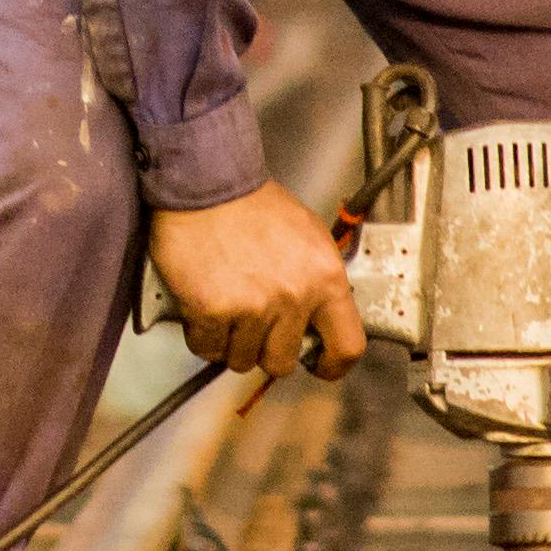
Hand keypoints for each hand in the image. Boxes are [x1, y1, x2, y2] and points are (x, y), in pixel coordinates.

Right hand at [148, 183, 365, 378]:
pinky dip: (202, 335)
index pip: (347, 346)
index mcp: (325, 278)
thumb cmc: (253, 204)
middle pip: (282, 362)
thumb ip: (317, 280)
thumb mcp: (308, 236)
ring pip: (241, 359)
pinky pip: (207, 348)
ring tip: (225, 309)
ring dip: (230, 343)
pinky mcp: (213, 311)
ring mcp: (253, 307)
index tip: (318, 365)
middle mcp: (293, 298)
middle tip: (254, 327)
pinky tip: (203, 309)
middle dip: (265, 350)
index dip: (332, 365)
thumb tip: (318, 316)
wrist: (207, 184)